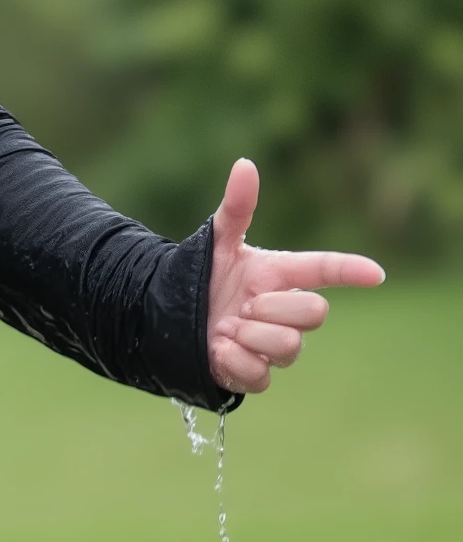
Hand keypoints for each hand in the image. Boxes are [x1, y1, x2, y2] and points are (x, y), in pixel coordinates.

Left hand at [205, 158, 382, 394]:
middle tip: (243, 306)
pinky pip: (262, 376)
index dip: (351, 271)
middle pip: (316, 313)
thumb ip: (236, 207)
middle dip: (276, 309)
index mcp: (280, 275)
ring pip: (291, 347)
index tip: (375, 274)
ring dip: (252, 336)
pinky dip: (236, 362)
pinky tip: (217, 350)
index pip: (325, 270)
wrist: (166, 318)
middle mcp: (284, 311)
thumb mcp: (216, 241)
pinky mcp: (255, 374)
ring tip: (226, 327)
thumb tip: (245, 165)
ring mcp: (273, 346)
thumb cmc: (199, 277)